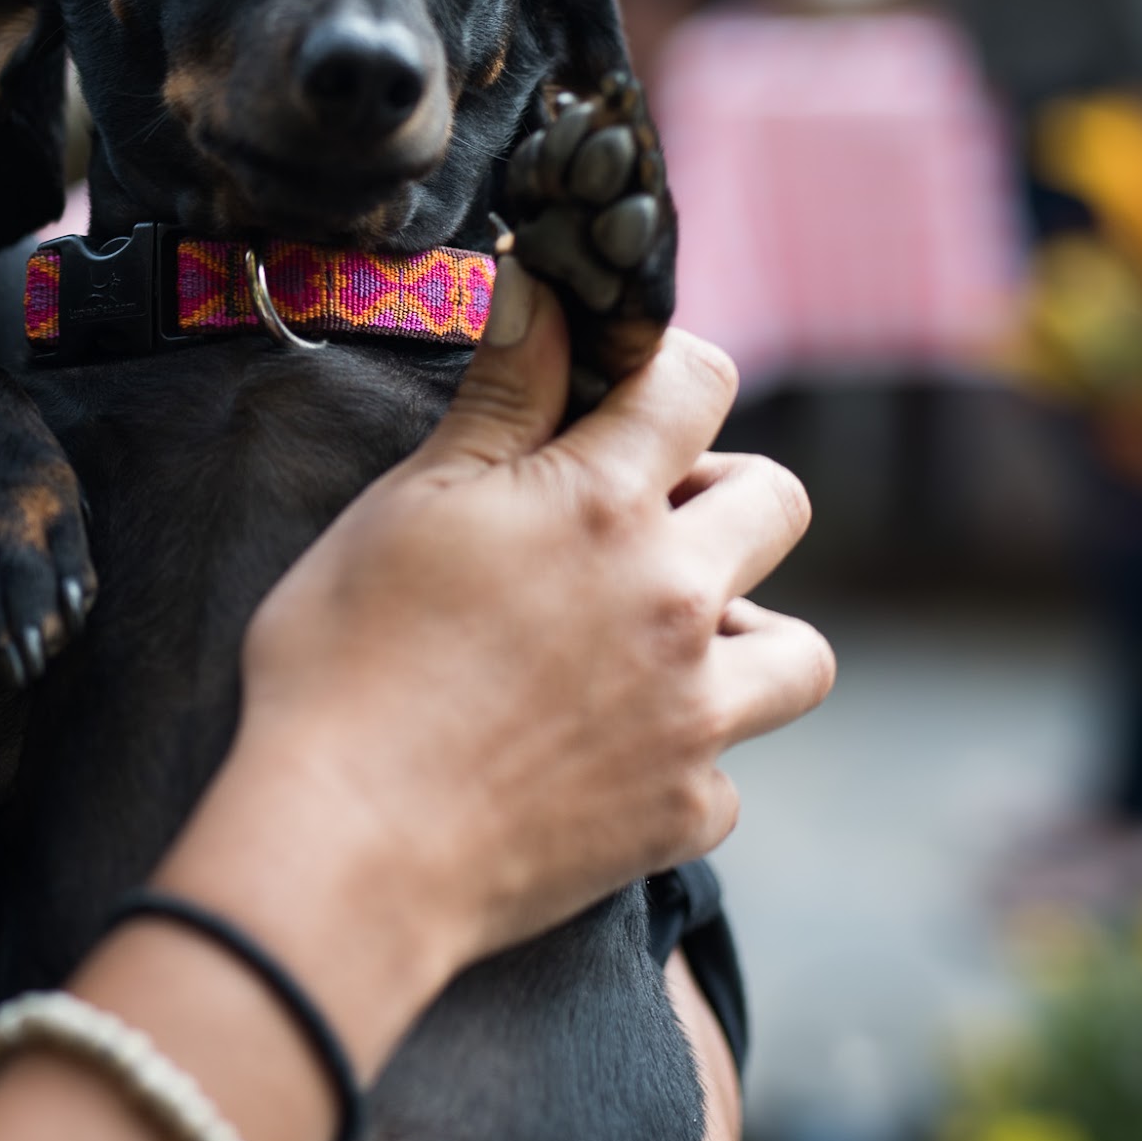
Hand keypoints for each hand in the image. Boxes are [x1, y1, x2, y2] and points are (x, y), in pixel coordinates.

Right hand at [202, 260, 832, 984]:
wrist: (342, 852)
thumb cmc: (346, 660)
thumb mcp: (411, 500)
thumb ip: (502, 393)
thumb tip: (545, 289)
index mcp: (606, 505)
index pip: (700, 380)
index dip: (663, 368)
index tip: (620, 392)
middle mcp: (677, 601)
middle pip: (780, 500)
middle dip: (720, 491)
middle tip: (632, 520)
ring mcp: (694, 715)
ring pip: (799, 648)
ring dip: (743, 628)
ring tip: (658, 638)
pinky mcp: (680, 814)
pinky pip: (729, 770)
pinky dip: (687, 756)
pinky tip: (612, 751)